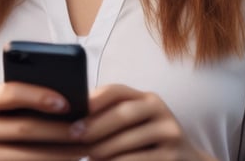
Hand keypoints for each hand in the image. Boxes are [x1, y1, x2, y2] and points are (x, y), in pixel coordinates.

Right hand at [0, 82, 86, 160]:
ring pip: (26, 156)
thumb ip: (24, 99)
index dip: (39, 96)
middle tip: (85, 130)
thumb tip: (67, 102)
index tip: (67, 103)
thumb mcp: (0, 107)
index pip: (11, 93)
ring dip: (59, 153)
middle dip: (58, 130)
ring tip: (83, 148)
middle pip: (24, 129)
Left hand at [71, 84, 215, 160]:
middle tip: (74, 137)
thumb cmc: (148, 144)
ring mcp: (169, 133)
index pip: (117, 91)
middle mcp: (160, 110)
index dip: (94, 99)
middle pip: (122, 113)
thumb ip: (112, 116)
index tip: (73, 112)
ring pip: (127, 141)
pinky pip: (136, 160)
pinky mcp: (172, 156)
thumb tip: (75, 118)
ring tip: (87, 155)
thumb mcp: (136, 124)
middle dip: (95, 126)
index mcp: (147, 98)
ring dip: (102, 150)